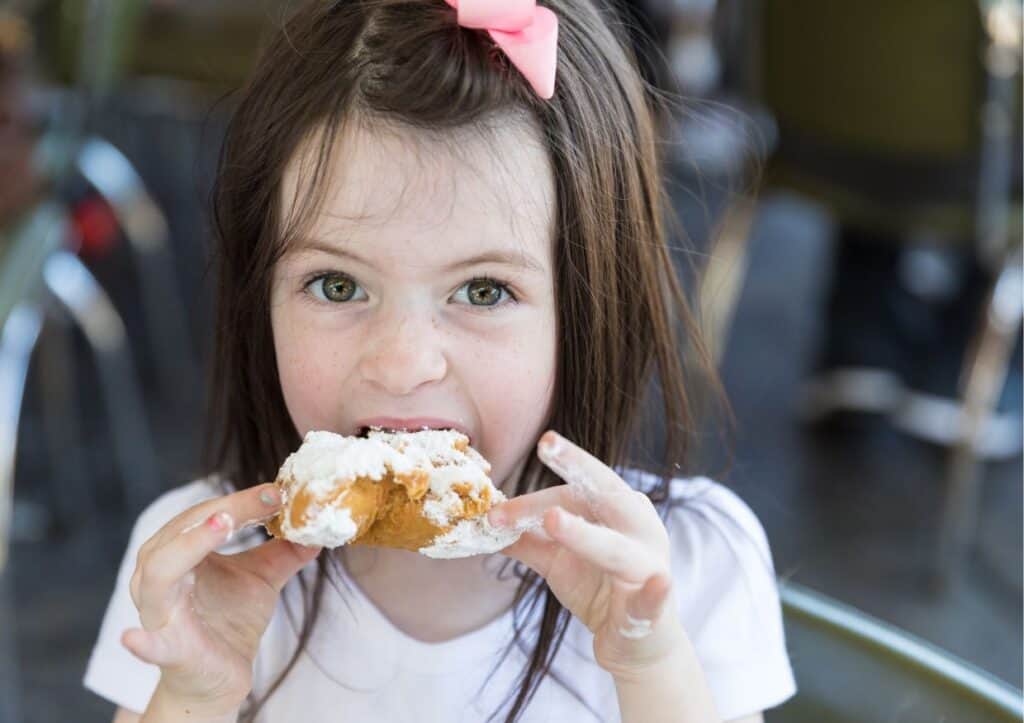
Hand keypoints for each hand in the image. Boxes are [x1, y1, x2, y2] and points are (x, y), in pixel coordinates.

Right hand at [122, 484, 320, 714]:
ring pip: (160, 571)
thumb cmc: (229, 621)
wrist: (218, 679)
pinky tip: (132, 637)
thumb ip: (285, 551)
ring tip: (223, 524)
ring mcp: (159, 612)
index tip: (280, 491)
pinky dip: (143, 641)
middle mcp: (159, 575)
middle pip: (183, 531)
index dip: (242, 501)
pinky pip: (151, 644)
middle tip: (266, 499)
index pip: (206, 514)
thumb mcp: (262, 579)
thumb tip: (317, 526)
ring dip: (191, 543)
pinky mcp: (169, 650)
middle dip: (225, 510)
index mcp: (178, 552)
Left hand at [489, 431, 687, 679]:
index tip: (524, 458)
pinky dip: (655, 592)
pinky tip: (658, 582)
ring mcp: (649, 565)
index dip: (548, 476)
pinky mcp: (653, 608)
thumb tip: (482, 517)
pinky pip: (653, 598)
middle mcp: (638, 526)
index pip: (576, 486)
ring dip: (584, 534)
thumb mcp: (556, 559)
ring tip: (553, 520)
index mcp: (617, 508)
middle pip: (604, 493)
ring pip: (614, 547)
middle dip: (578, 467)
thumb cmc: (598, 588)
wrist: (636, 643)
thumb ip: (524, 537)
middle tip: (546, 444)